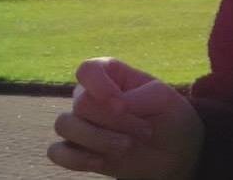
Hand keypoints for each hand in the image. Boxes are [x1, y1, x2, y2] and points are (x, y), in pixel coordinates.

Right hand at [48, 57, 204, 179]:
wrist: (175, 153)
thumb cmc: (169, 117)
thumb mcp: (163, 100)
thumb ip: (136, 97)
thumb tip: (113, 106)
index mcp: (110, 75)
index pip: (88, 70)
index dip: (100, 86)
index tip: (122, 105)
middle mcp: (90, 96)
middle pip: (80, 104)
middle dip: (115, 121)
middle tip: (145, 130)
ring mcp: (81, 123)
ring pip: (65, 125)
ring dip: (98, 139)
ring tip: (127, 146)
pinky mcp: (77, 150)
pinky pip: (57, 152)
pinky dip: (77, 158)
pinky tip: (101, 161)